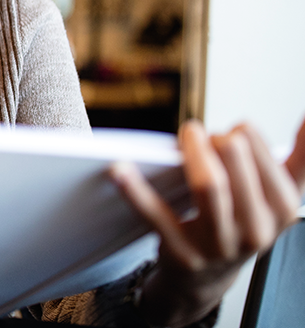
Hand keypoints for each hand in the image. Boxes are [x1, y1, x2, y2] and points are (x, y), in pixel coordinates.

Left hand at [110, 117, 304, 327]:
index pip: (273, 162)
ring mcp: (218, 244)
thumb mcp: (278, 194)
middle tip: (201, 131)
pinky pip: (157, 215)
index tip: (234, 128)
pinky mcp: (181, 252)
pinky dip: (135, 190)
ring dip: (192, 153)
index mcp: (282, 210)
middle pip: (237, 169)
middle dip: (219, 141)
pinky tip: (119, 168)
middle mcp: (255, 230)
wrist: (207, 278)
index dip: (248, 136)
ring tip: (187, 133)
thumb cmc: (242, 221)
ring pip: (207, 187)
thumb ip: (300, 157)